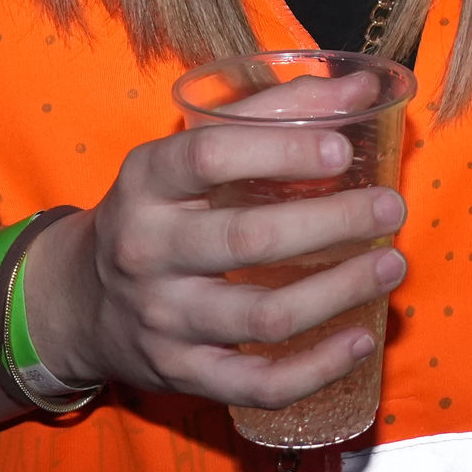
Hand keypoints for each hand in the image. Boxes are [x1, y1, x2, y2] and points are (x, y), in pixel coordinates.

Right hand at [32, 117, 408, 406]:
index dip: (282, 151)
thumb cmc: (161, 210)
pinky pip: (256, 385)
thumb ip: (272, 113)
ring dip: (339, 292)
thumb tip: (362, 87)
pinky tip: (358, 341)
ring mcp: (163, 319)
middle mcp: (148, 250)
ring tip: (391, 266)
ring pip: (263, 316)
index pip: (209, 156)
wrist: (80, 301)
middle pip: (248, 239)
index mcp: (147, 182)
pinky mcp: (182, 374)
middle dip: (332, 223)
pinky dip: (315, 370)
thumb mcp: (190, 151)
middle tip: (390, 208)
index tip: (342, 150)